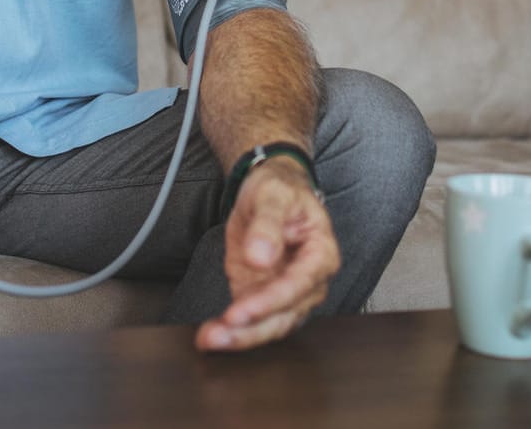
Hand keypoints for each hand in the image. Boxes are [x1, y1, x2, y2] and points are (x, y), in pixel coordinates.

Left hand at [196, 159, 338, 351]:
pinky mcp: (263, 297)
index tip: (240, 312)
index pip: (298, 286)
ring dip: (240, 337)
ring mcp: (285, 293)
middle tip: (218, 337)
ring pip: (269, 326)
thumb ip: (267, 224)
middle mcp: (308, 281)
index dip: (270, 302)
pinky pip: (252, 321)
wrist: (269, 193)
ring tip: (209, 339)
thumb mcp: (272, 195)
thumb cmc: (280, 190)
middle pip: (285, 316)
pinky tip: (210, 334)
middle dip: (251, 331)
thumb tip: (261, 257)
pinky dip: (232, 330)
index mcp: (321, 254)